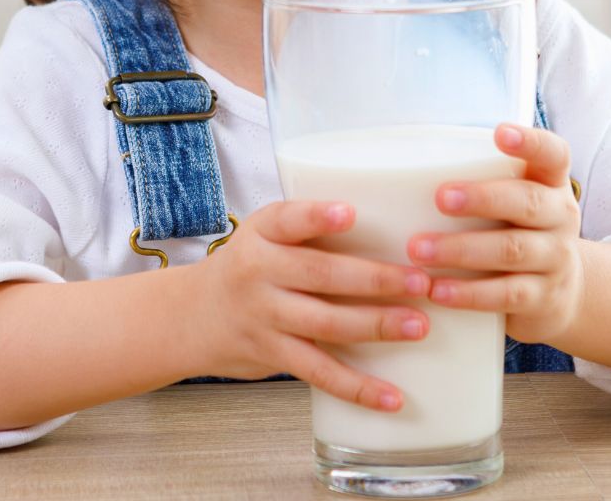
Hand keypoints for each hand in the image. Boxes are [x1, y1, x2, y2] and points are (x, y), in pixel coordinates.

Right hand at [184, 199, 432, 412]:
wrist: (189, 318)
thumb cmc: (245, 269)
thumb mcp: (262, 236)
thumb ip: (306, 230)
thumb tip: (389, 230)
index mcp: (261, 234)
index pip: (287, 220)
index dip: (317, 216)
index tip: (349, 214)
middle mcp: (259, 274)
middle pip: (322, 275)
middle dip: (376, 278)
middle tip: (421, 281)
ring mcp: (265, 317)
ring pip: (326, 324)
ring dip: (376, 325)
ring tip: (418, 325)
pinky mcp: (272, 355)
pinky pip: (320, 372)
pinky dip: (358, 387)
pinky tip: (391, 396)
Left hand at [408, 123, 584, 344]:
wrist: (561, 293)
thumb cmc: (519, 232)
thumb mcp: (516, 203)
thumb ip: (482, 181)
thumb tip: (404, 162)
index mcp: (551, 184)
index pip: (553, 154)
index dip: (530, 142)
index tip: (500, 132)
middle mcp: (560, 217)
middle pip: (527, 202)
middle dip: (482, 199)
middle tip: (439, 198)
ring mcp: (555, 258)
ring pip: (511, 250)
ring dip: (462, 249)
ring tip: (419, 250)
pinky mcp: (543, 297)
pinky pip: (506, 294)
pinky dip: (469, 293)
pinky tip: (437, 291)